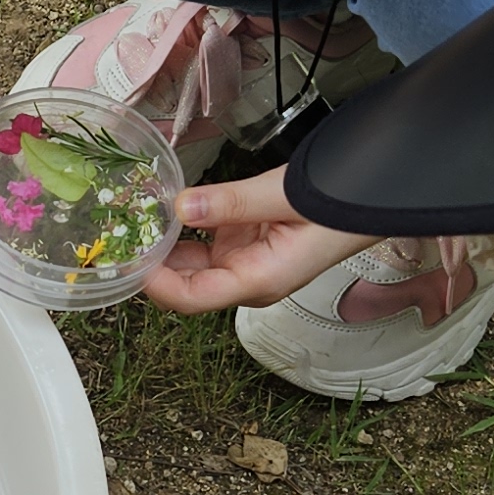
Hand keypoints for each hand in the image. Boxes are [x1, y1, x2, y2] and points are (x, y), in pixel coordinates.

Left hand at [143, 168, 376, 314]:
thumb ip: (231, 202)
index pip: (190, 298)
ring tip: (133, 216)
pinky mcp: (243, 239)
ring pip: (187, 262)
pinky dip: (181, 228)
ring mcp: (243, 260)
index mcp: (258, 281)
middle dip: (150, 261)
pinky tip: (161, 210)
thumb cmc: (345, 205)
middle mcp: (246, 278)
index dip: (154, 283)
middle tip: (120, 230)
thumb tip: (181, 208)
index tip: (129, 257)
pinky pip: (202, 240)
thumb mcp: (285, 196)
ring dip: (162, 244)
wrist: (374, 198)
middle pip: (182, 284)